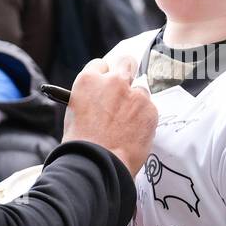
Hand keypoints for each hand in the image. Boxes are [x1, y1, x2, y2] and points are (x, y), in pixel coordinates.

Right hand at [62, 56, 157, 176]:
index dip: (104, 76)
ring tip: (128, 124)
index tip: (106, 84)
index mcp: (89, 80)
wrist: (98, 163)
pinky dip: (144, 119)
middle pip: (126, 62)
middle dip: (127, 71)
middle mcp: (113, 81)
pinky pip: (150, 109)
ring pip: (141, 90)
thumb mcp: (75, 112)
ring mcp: (134, 94)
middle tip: (126, 86)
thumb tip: (101, 98)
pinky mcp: (150, 109)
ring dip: (136, 102)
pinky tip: (134, 133)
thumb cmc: (82, 144)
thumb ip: (91, 97)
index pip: (100, 65)